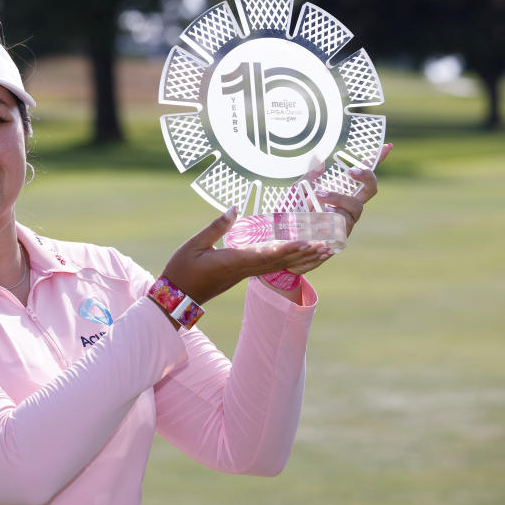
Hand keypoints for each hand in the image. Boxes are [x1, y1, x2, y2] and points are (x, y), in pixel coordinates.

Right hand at [161, 206, 327, 304]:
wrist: (177, 297)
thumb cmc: (182, 270)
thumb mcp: (195, 244)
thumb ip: (216, 227)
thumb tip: (235, 208)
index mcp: (232, 262)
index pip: (265, 254)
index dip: (287, 248)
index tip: (305, 242)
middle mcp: (243, 270)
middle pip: (279, 262)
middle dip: (304, 254)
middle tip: (327, 246)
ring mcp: (244, 275)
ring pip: (279, 267)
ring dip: (302, 260)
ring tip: (323, 252)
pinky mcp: (242, 275)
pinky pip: (271, 268)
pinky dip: (289, 262)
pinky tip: (300, 257)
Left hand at [282, 143, 393, 275]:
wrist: (283, 244)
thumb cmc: (293, 216)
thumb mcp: (297, 193)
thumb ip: (309, 177)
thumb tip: (321, 161)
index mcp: (342, 195)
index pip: (362, 178)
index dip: (376, 162)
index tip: (387, 146)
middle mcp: (349, 209)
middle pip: (371, 190)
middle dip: (365, 178)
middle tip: (350, 171)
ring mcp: (347, 224)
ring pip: (355, 207)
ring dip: (338, 198)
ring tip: (318, 196)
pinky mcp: (340, 239)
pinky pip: (343, 225)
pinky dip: (331, 217)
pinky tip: (318, 216)